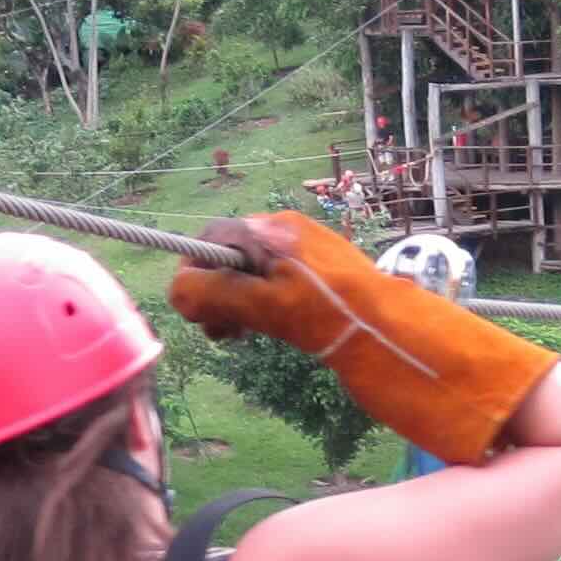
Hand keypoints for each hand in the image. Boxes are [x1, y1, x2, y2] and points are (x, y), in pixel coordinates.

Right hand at [166, 211, 351, 347]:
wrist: (384, 323)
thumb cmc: (319, 313)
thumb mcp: (257, 305)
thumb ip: (210, 293)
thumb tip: (177, 291)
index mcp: (265, 230)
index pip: (208, 238)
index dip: (192, 273)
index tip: (193, 310)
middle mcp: (283, 227)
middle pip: (230, 255)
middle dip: (217, 293)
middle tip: (220, 332)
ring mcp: (306, 242)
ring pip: (254, 267)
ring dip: (239, 300)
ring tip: (244, 333)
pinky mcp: (322, 260)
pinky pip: (279, 274)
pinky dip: (266, 298)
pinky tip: (275, 324)